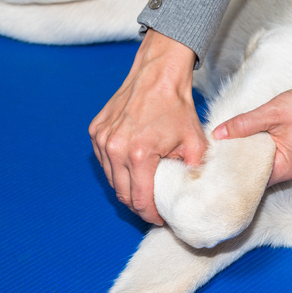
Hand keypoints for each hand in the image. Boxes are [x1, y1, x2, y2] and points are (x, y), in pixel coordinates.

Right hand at [89, 29, 207, 224]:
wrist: (158, 74)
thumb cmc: (177, 107)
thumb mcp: (195, 143)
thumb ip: (195, 171)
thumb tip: (193, 193)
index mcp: (139, 155)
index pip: (140, 201)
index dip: (151, 214)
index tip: (161, 218)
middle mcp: (114, 149)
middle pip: (123, 195)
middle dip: (139, 205)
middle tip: (154, 207)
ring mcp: (102, 140)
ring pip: (111, 180)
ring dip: (128, 188)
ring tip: (146, 188)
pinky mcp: (96, 131)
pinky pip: (105, 162)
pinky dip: (118, 169)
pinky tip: (134, 168)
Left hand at [212, 69, 291, 185]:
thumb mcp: (273, 112)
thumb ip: (245, 124)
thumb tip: (219, 134)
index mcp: (286, 167)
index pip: (251, 178)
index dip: (232, 171)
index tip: (216, 164)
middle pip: (259, 175)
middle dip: (241, 164)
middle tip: (220, 154)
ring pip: (269, 167)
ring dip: (254, 158)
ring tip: (234, 147)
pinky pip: (279, 161)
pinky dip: (266, 154)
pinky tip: (255, 142)